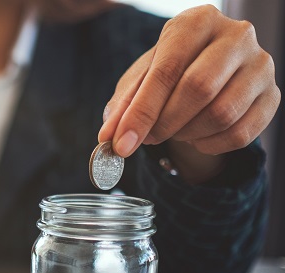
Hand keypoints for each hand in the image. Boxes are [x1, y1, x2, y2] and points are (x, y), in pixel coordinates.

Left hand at [99, 5, 279, 183]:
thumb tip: (109, 138)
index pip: (168, 69)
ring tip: (174, 131)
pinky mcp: (272, 95)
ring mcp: (260, 65)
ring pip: (222, 114)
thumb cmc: (169, 73)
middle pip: (199, 89)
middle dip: (165, 123)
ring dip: (188, 134)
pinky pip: (241, 133)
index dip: (142, 111)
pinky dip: (210, 145)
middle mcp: (236, 36)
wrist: (209, 75)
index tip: (120, 143)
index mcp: (197, 22)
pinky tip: (197, 138)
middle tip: (147, 139)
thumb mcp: (140, 81)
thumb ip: (123, 106)